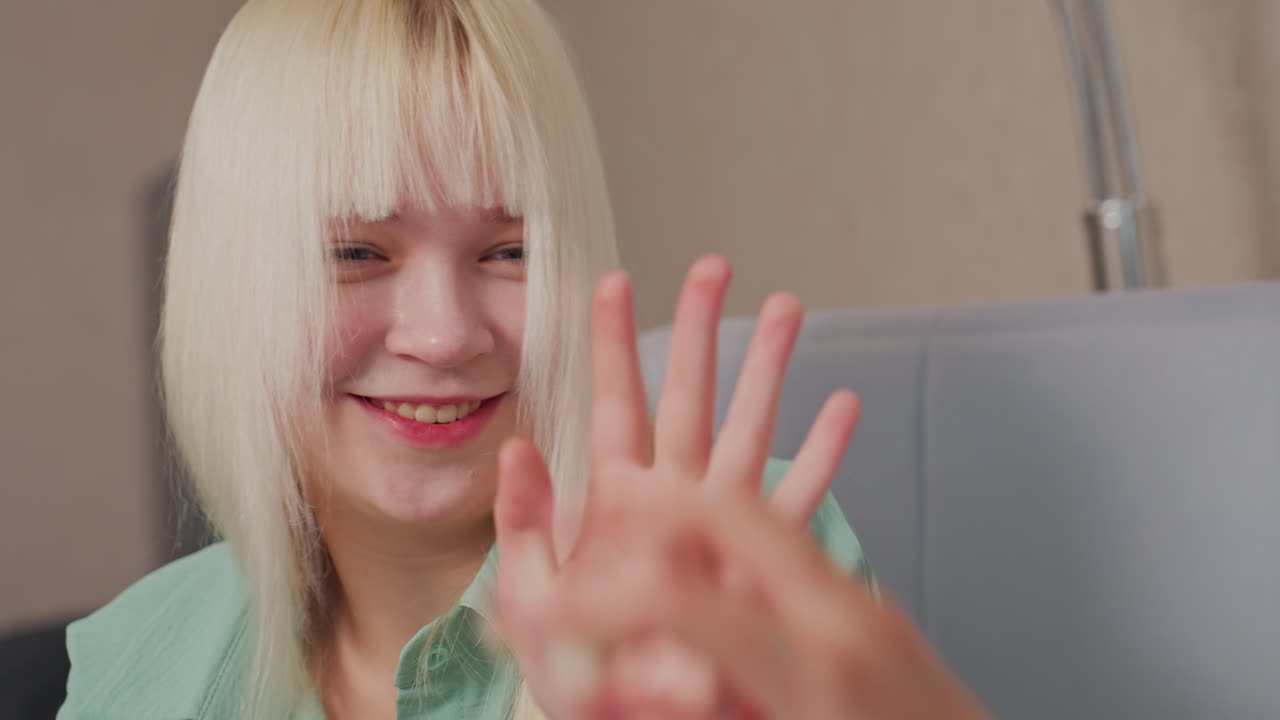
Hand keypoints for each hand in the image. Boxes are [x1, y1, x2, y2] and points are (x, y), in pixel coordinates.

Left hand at [492, 256, 987, 718]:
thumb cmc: (580, 675)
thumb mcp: (532, 605)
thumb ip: (526, 527)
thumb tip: (519, 449)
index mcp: (617, 505)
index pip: (616, 405)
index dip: (613, 344)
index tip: (613, 285)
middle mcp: (673, 503)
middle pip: (692, 396)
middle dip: (700, 328)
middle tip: (712, 268)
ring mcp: (723, 530)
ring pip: (753, 427)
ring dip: (769, 367)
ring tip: (785, 308)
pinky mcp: (762, 565)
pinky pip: (801, 499)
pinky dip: (823, 454)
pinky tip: (841, 407)